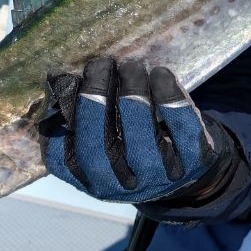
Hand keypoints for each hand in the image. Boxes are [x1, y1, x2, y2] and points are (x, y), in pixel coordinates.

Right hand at [40, 57, 234, 203]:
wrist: (188, 167)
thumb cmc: (134, 141)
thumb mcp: (105, 135)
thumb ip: (81, 114)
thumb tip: (56, 78)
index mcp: (91, 181)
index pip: (62, 157)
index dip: (61, 116)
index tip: (67, 78)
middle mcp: (123, 186)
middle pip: (99, 149)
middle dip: (96, 101)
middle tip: (100, 64)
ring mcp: (160, 178)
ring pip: (142, 139)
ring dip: (133, 94)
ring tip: (130, 65)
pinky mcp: (194, 162)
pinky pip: (182, 129)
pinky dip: (170, 97)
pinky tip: (160, 74)